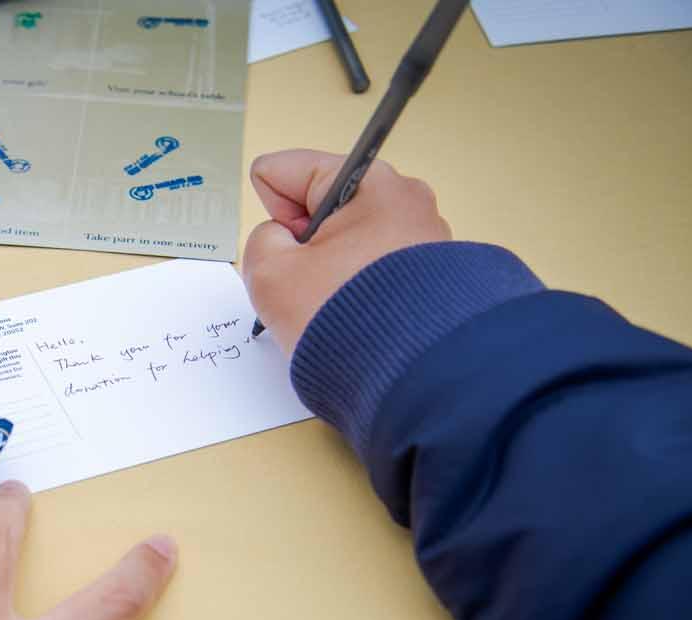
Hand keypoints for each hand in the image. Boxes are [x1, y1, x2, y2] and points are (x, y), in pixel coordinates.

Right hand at [241, 148, 452, 354]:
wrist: (412, 377)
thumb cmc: (346, 320)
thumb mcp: (270, 274)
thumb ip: (260, 240)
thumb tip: (281, 240)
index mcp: (367, 183)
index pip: (289, 170)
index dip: (270, 208)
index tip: (280, 242)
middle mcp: (405, 200)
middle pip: (322, 206)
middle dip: (302, 242)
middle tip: (303, 280)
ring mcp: (423, 237)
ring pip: (348, 241)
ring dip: (328, 269)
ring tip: (330, 305)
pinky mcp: (431, 274)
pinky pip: (374, 268)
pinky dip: (356, 288)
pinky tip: (354, 316)